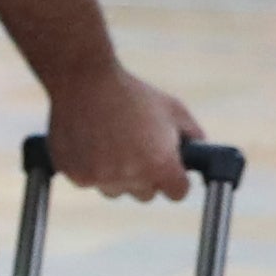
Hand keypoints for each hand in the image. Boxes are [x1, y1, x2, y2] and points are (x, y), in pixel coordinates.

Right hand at [47, 62, 200, 201]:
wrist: (83, 81)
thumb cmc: (132, 93)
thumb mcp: (173, 109)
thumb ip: (193, 136)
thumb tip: (199, 156)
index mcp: (161, 164)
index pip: (177, 193)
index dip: (175, 179)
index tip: (168, 170)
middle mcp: (133, 176)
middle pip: (145, 194)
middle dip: (144, 176)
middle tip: (135, 149)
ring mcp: (102, 178)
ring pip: (115, 190)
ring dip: (115, 176)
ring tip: (110, 144)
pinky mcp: (76, 175)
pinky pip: (89, 181)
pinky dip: (89, 168)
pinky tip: (90, 143)